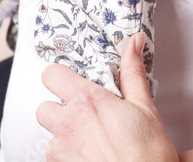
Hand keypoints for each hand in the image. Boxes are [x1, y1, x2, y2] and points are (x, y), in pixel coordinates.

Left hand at [37, 32, 178, 161]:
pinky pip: (54, 158)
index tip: (69, 82)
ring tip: (90, 141)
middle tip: (83, 116)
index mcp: (88, 101)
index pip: (51, 75)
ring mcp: (61, 149)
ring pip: (49, 136)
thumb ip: (133, 71)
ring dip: (63, 136)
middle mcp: (69, 123)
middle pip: (43, 107)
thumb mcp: (145, 106)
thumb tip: (134, 42)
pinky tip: (89, 157)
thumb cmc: (148, 152)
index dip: (59, 77)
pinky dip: (67, 157)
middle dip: (59, 110)